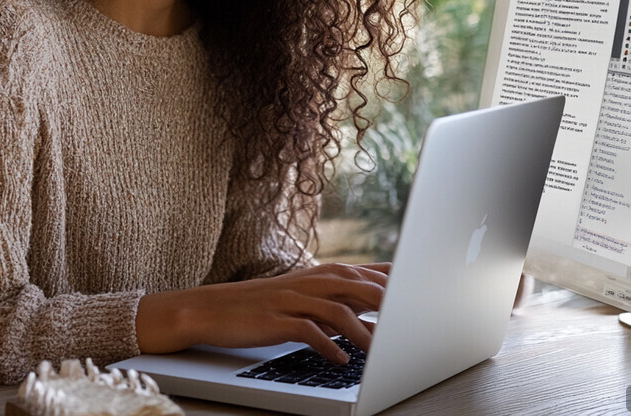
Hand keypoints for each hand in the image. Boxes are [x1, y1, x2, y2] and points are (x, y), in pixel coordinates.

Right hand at [135, 262, 390, 363]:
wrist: (214, 307)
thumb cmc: (260, 305)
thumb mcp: (299, 295)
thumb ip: (332, 300)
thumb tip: (369, 313)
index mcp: (317, 275)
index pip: (361, 271)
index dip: (390, 278)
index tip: (417, 286)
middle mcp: (308, 282)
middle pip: (355, 285)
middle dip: (385, 300)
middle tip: (410, 316)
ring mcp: (292, 298)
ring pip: (336, 308)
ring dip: (361, 328)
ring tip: (380, 347)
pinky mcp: (277, 318)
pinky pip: (308, 331)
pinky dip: (327, 345)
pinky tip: (340, 359)